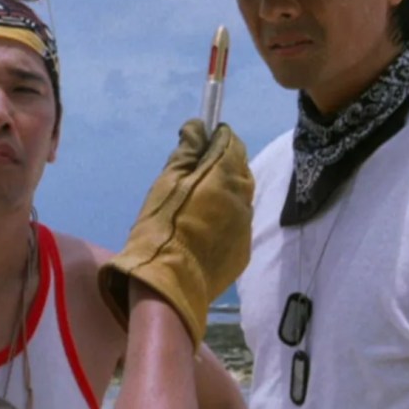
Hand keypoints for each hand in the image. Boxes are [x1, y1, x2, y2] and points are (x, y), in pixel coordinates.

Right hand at [98, 119, 253, 344]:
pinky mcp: (243, 251)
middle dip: (222, 167)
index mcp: (225, 176)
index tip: (199, 146)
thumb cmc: (161, 227)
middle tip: (193, 178)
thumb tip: (199, 126)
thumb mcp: (166, 183)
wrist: (168, 282)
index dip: (217, 140)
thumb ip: (186, 152)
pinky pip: (238, 224)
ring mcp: (246, 226)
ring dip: (225, 194)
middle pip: (239, 170)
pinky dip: (225, 220)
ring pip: (241, 198)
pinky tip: (203, 230)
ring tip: (197, 206)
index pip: (231, 143)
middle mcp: (244, 198)